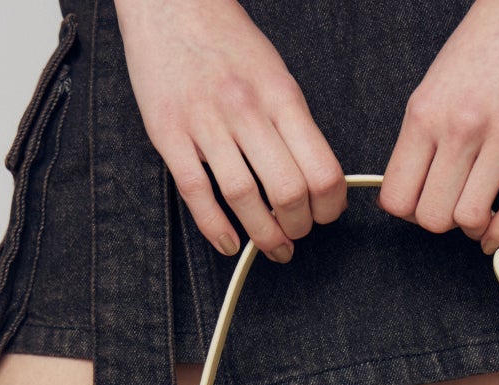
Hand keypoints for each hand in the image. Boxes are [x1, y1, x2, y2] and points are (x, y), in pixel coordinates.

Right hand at [115, 0, 347, 260]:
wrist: (171, 3)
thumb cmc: (228, 42)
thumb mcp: (277, 75)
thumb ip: (294, 125)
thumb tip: (317, 180)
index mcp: (281, 96)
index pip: (322, 170)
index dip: (330, 207)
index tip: (326, 216)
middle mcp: (246, 109)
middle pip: (288, 192)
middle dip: (298, 227)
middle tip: (296, 233)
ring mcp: (205, 122)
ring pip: (244, 199)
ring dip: (263, 236)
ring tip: (272, 246)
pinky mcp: (168, 133)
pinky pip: (196, 194)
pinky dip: (216, 228)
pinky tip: (230, 243)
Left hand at [378, 0, 498, 252]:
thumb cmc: (488, 42)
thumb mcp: (436, 85)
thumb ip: (422, 137)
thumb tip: (415, 185)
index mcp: (425, 114)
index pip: (397, 197)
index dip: (408, 213)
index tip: (421, 206)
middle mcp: (460, 127)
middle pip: (432, 217)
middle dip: (441, 224)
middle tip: (453, 209)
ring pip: (470, 219)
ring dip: (474, 228)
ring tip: (480, 217)